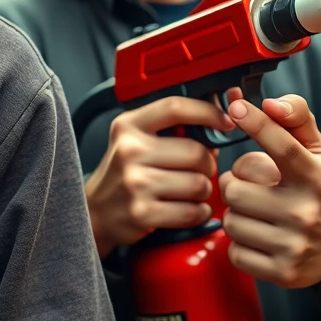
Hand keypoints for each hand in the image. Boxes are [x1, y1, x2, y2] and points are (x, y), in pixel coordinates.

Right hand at [85, 96, 233, 258]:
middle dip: (207, 164)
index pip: (175, 108)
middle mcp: (129, 150)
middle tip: (199, 170)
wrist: (94, 211)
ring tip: (189, 191)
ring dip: (203, 191)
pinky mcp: (143, 213)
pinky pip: (192, 211)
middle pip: (196, 152)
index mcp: (129, 126)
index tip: (225, 121)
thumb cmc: (124, 172)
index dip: (207, 112)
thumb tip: (219, 120)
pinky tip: (187, 209)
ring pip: (199, 184)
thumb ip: (170, 128)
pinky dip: (198, 212)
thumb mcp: (136, 140)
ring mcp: (135, 182)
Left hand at [218, 94, 320, 289]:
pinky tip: (260, 236)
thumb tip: (269, 104)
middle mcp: (307, 212)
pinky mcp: (284, 274)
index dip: (257, 124)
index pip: (284, 146)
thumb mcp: (317, 150)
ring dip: (237, 214)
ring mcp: (296, 246)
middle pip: (234, 188)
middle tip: (252, 187)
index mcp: (316, 177)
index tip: (237, 107)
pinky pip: (234, 251)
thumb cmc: (320, 188)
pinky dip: (240, 243)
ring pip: (230, 220)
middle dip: (235, 185)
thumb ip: (296, 117)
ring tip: (258, 212)